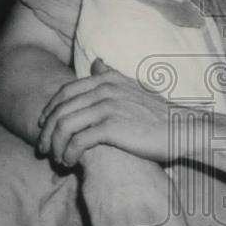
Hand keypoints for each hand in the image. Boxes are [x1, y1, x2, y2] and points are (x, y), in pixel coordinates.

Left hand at [37, 59, 188, 167]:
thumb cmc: (159, 115)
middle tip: (43, 149)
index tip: (43, 126)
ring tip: (56, 159)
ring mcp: (107, 107)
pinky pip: (77, 141)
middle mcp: (104, 89)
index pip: (65, 92)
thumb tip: (98, 62)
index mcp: (107, 79)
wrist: (182, 130)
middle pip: (60, 110)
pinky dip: (68, 154)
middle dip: (47, 131)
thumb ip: (112, 77)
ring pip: (64, 126)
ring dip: (55, 145)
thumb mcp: (134, 88)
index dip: (50, 110)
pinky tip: (70, 162)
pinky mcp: (111, 128)